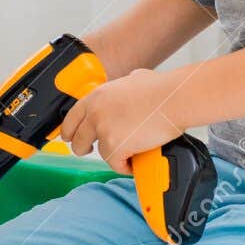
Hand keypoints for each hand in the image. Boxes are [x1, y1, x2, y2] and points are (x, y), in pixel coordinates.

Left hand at [60, 68, 184, 174]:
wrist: (174, 99)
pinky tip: (135, 160)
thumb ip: (124, 87)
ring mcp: (103, 130)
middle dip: (83, 148)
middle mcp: (95, 113)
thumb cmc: (161, 89)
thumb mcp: (135, 79)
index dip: (70, 130)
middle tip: (91, 150)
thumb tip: (131, 84)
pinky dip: (126, 165)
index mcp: (97, 96)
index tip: (70, 137)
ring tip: (128, 152)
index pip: (71, 117)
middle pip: (78, 140)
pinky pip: (115, 163)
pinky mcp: (114, 146)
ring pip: (99, 153)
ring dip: (112, 155)